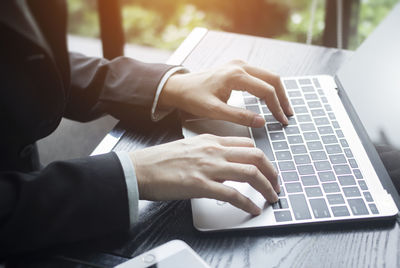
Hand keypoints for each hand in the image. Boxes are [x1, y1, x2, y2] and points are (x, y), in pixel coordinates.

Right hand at [130, 134, 279, 214]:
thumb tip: (224, 163)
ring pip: (250, 173)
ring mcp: (209, 167)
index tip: (267, 167)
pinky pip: (233, 195)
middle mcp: (214, 151)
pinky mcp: (202, 185)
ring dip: (266, 187)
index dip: (263, 157)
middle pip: (255, 156)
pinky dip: (247, 203)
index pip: (247, 144)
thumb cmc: (161, 159)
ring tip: (271, 197)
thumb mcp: (190, 146)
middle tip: (276, 183)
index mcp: (211, 140)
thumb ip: (209, 152)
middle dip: (272, 171)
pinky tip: (253, 209)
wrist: (141, 168)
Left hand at [159, 60, 292, 126]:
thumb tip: (261, 122)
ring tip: (282, 109)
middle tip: (288, 115)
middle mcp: (240, 66)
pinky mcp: (236, 68)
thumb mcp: (215, 111)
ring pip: (268, 76)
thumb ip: (239, 116)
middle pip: (272, 79)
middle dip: (282, 98)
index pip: (266, 90)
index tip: (282, 121)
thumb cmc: (192, 98)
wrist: (178, 87)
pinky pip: (259, 76)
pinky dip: (267, 88)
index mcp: (236, 75)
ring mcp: (239, 65)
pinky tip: (269, 100)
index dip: (276, 107)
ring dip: (277, 92)